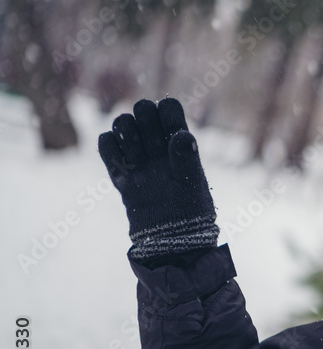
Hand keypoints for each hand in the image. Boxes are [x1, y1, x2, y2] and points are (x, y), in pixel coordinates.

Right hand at [98, 98, 217, 260]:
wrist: (171, 241)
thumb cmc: (190, 213)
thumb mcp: (192, 184)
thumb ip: (186, 158)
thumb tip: (180, 134)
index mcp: (181, 143)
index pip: (168, 107)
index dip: (166, 112)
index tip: (171, 134)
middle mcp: (159, 146)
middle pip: (142, 110)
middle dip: (145, 122)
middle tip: (153, 148)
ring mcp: (138, 158)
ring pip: (122, 123)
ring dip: (127, 134)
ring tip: (139, 159)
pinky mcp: (121, 173)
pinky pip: (105, 144)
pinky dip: (109, 146)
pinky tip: (123, 165)